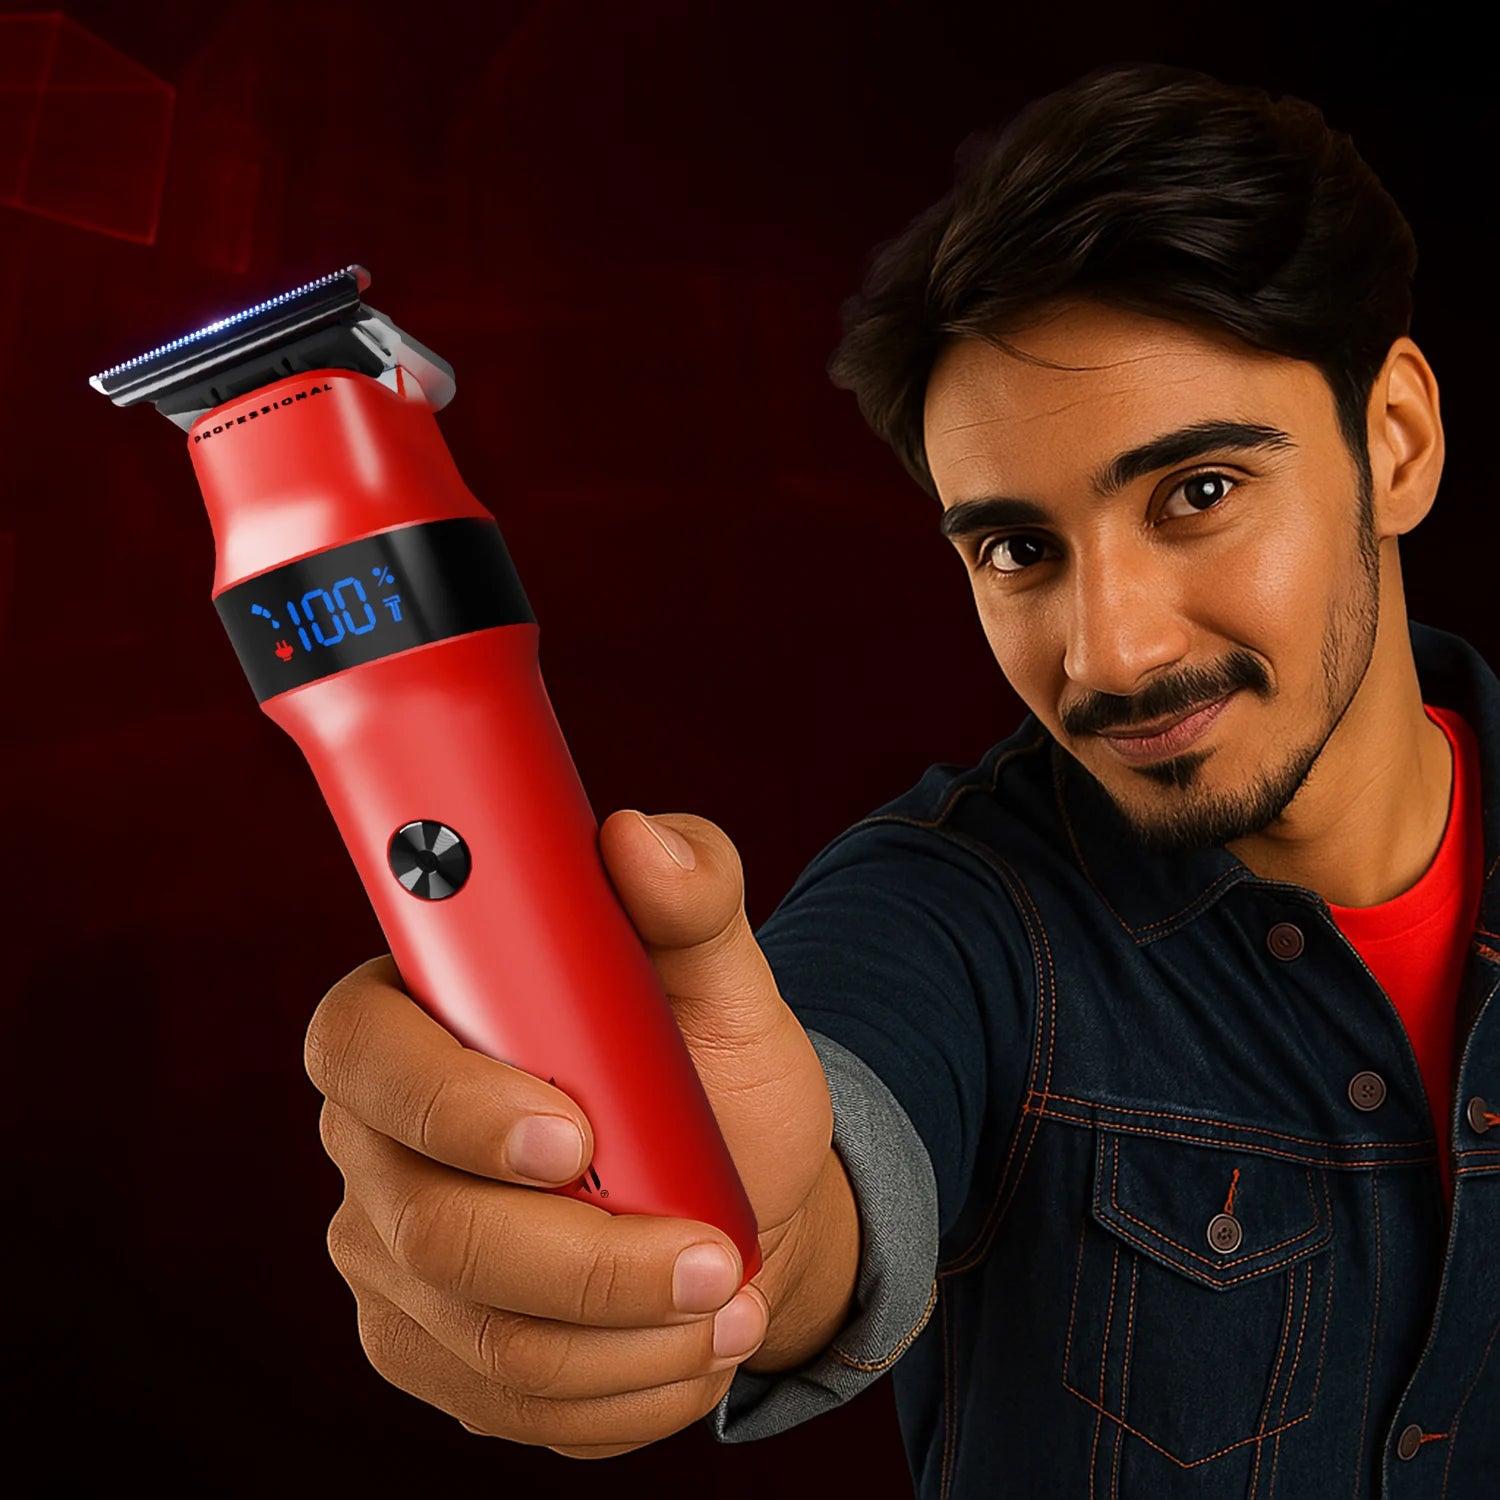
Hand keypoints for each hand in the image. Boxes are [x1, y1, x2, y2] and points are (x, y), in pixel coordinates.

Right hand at [305, 809, 836, 1457]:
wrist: (733, 1197)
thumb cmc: (710, 1073)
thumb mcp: (724, 981)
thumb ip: (691, 898)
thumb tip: (639, 838)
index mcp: (417, 1012)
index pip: (364, 1047)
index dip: (451, 1099)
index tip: (576, 1134)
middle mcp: (376, 1136)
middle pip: (426, 1223)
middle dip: (586, 1258)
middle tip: (711, 1255)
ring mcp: (390, 1251)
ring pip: (481, 1332)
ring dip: (628, 1335)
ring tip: (732, 1301)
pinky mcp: (427, 1344)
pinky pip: (506, 1403)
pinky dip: (620, 1393)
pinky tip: (691, 1351)